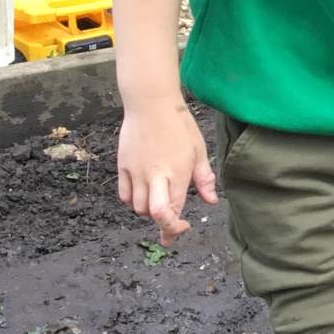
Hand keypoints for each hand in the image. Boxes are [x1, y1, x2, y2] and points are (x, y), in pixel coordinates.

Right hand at [116, 100, 217, 243]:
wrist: (151, 104)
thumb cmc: (179, 125)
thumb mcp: (199, 151)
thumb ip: (204, 179)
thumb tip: (211, 201)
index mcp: (176, 174)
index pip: (172, 212)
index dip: (176, 227)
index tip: (184, 227)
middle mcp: (154, 177)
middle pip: (152, 214)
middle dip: (162, 226)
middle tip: (169, 229)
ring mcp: (136, 172)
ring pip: (137, 207)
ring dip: (149, 212)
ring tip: (159, 203)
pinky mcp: (123, 165)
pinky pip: (124, 194)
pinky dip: (132, 201)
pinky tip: (142, 195)